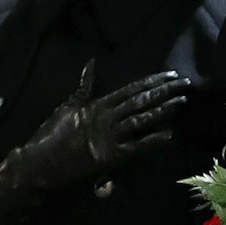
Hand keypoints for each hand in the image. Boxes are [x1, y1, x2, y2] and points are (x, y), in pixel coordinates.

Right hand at [6, 68, 193, 192]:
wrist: (40, 161)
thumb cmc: (51, 133)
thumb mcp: (68, 105)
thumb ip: (84, 86)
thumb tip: (91, 63)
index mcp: (98, 104)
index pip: (130, 89)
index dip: (152, 81)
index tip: (170, 75)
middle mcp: (107, 117)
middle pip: (141, 101)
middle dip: (164, 92)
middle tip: (184, 84)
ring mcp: (109, 137)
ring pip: (141, 120)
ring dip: (162, 111)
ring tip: (181, 103)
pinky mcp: (110, 157)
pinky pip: (136, 147)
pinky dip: (153, 141)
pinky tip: (169, 134)